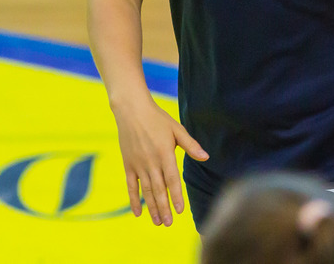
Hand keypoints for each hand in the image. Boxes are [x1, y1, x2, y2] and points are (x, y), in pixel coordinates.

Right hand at [112, 96, 207, 226]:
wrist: (131, 110)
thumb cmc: (157, 118)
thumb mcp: (177, 129)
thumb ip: (190, 145)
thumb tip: (206, 157)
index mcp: (165, 153)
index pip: (172, 180)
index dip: (176, 196)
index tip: (180, 210)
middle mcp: (151, 162)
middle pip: (159, 189)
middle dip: (164, 208)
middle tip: (169, 224)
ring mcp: (138, 164)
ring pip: (146, 190)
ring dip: (152, 207)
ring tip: (158, 222)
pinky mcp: (128, 164)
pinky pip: (131, 186)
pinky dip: (134, 200)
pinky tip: (138, 213)